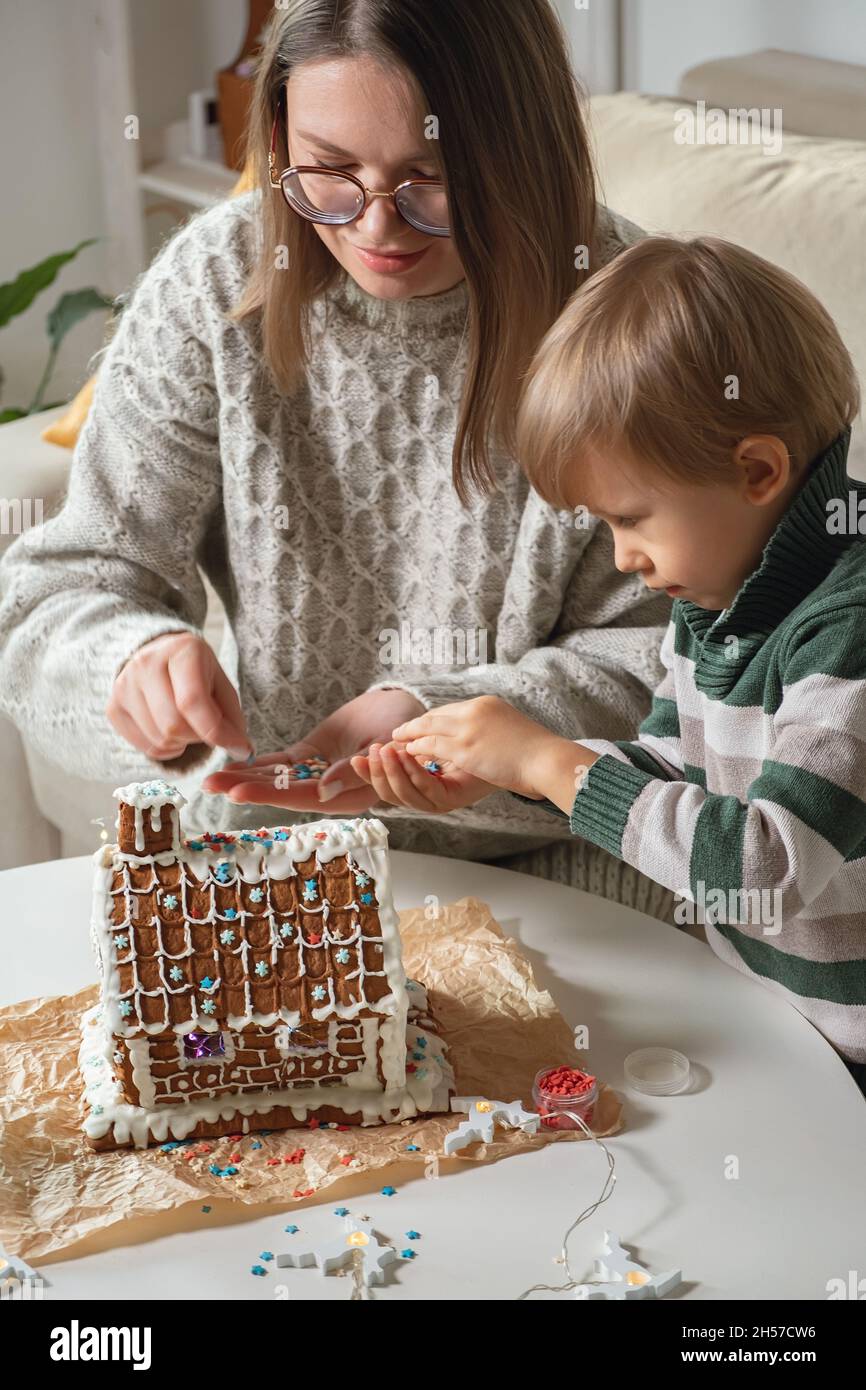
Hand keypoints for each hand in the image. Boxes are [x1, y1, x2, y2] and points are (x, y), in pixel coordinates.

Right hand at [108, 631, 251, 763]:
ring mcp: (124, 685)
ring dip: (182, 743)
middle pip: (173, 726)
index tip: (239, 748)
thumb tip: (243, 752)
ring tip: (187, 725)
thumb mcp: (221, 685)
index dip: (218, 733)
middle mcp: (146, 663)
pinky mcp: (113, 707)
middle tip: (206, 729)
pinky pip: (144, 747)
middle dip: (199, 737)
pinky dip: (164, 749)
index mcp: (181, 650)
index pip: (193, 701)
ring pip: (159, 740)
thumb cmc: (197, 673)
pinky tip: (169, 730)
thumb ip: (233, 718)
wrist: (158, 657)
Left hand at [201, 688, 426, 813]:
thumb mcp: (387, 746)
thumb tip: (325, 791)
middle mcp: (329, 791)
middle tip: (210, 785)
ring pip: (276, 780)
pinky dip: (256, 765)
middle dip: (245, 789)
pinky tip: (231, 766)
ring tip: (210, 779)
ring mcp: (317, 774)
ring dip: (244, 779)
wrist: (405, 711)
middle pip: (282, 792)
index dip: (269, 796)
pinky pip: (280, 764)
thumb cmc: (405, 731)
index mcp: (351, 794)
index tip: (238, 792)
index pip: (303, 797)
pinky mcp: (310, 757)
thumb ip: (357, 771)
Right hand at [351, 740, 494, 812]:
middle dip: (377, 774)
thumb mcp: (443, 735)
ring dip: (392, 773)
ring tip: (385, 752)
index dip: (370, 773)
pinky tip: (406, 755)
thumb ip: (418, 738)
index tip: (356, 758)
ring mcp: (441, 800)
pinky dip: (414, 773)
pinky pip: (427, 790)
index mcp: (421, 783)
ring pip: (407, 796)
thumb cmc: (484, 741)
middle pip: (392, 795)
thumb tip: (390, 738)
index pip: (388, 783)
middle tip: (371, 752)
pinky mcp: (455, 799)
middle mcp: (428, 795)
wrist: (521, 754)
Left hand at [392, 695, 596, 808]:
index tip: (420, 727)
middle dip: (415, 725)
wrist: (547, 760)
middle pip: (435, 716)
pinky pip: (431, 746)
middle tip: (399, 732)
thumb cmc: (536, 753)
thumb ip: (492, 729)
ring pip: (428, 728)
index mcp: (487, 704)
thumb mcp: (512, 730)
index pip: (451, 709)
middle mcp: (475, 710)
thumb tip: (481, 739)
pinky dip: (416, 748)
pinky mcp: (464, 748)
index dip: (432, 720)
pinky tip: (406, 754)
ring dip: (409, 735)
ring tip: (396, 742)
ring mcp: (468, 728)